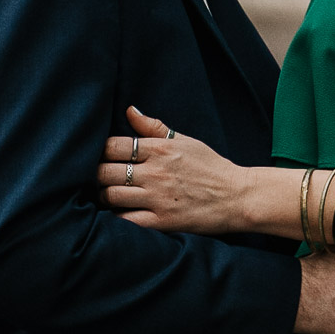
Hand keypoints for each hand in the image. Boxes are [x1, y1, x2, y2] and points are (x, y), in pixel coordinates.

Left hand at [98, 107, 249, 234]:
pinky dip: (117, 218)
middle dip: (98, 175)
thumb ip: (155, 127)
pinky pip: (126, 221)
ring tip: (109, 196)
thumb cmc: (210, 166)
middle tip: (101, 178)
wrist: (236, 196)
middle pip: (106, 171)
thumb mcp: (185, 141)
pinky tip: (120, 213)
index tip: (104, 157)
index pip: (113, 146)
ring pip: (112, 196)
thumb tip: (130, 111)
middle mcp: (156, 172)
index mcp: (160, 149)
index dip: (102, 151)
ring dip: (105, 196)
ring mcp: (158, 198)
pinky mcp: (162, 221)